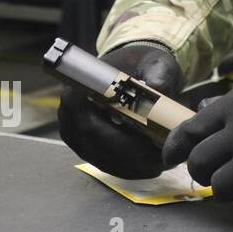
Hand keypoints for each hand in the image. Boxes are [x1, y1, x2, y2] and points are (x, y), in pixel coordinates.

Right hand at [57, 41, 183, 179]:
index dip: (121, 142)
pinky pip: (105, 163)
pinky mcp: (86, 145)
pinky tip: (150, 167)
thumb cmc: (143, 63)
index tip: (150, 146)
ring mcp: (75, 133)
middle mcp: (69, 115)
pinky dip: (128, 169)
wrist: (135, 67)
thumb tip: (158, 91)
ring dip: (132, 167)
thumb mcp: (156, 63)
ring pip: (102, 160)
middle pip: (97, 147)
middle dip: (131, 158)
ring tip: (161, 164)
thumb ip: (159, 74)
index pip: (93, 126)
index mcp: (79, 91)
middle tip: (163, 160)